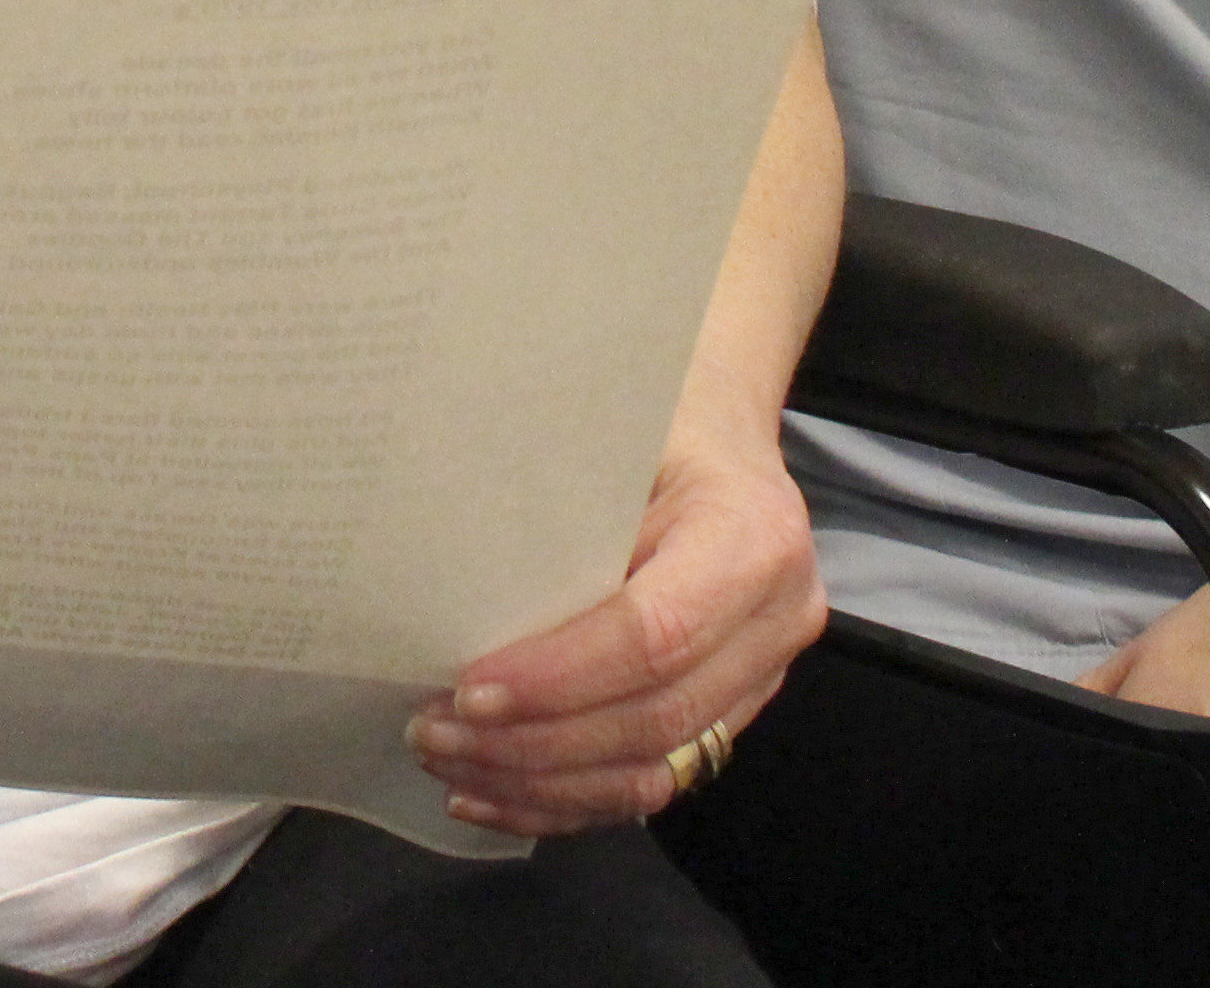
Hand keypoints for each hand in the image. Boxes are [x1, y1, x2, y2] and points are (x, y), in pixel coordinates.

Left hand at [408, 429, 823, 836]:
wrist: (717, 420)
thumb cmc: (653, 410)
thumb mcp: (612, 430)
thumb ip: (555, 504)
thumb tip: (443, 581)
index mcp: (752, 536)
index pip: (654, 635)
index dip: (558, 676)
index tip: (467, 688)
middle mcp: (776, 617)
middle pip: (654, 717)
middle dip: (533, 742)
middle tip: (433, 730)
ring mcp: (762, 674)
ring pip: (656, 768)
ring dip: (540, 781)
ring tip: (448, 760)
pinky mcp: (733, 709)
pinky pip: (655, 781)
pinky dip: (567, 798)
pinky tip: (490, 794)